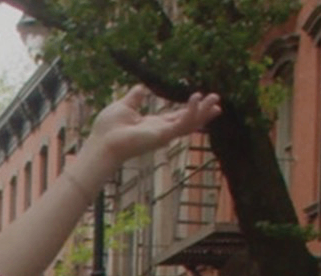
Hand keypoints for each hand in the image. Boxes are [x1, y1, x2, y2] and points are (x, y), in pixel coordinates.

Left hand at [86, 84, 221, 172]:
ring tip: (215, 100)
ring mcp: (162, 135)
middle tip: (218, 103)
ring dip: (203, 112)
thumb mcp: (125, 106)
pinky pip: (181, 123)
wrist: (102, 142)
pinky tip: (197, 99)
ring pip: (189, 124)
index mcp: (152, 125)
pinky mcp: (162, 136)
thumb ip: (135, 98)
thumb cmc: (108, 128)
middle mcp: (160, 131)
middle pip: (187, 122)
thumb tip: (140, 88)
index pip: (175, 117)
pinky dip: (191, 111)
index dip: (189, 109)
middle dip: (202, 113)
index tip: (202, 100)